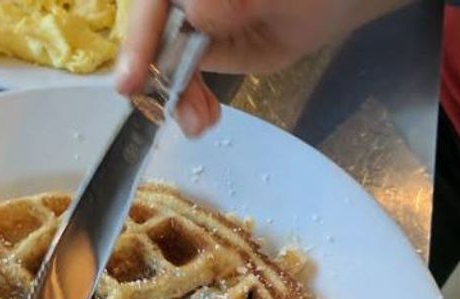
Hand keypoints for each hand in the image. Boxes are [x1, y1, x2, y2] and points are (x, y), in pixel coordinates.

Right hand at [116, 0, 410, 136]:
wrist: (330, 3)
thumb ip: (234, 1)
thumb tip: (197, 12)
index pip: (152, 4)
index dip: (139, 41)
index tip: (129, 82)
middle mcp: (180, 0)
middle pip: (149, 34)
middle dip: (156, 78)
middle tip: (166, 112)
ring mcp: (186, 22)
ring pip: (161, 61)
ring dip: (175, 98)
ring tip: (199, 124)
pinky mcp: (198, 49)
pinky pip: (182, 77)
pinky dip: (190, 102)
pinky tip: (204, 119)